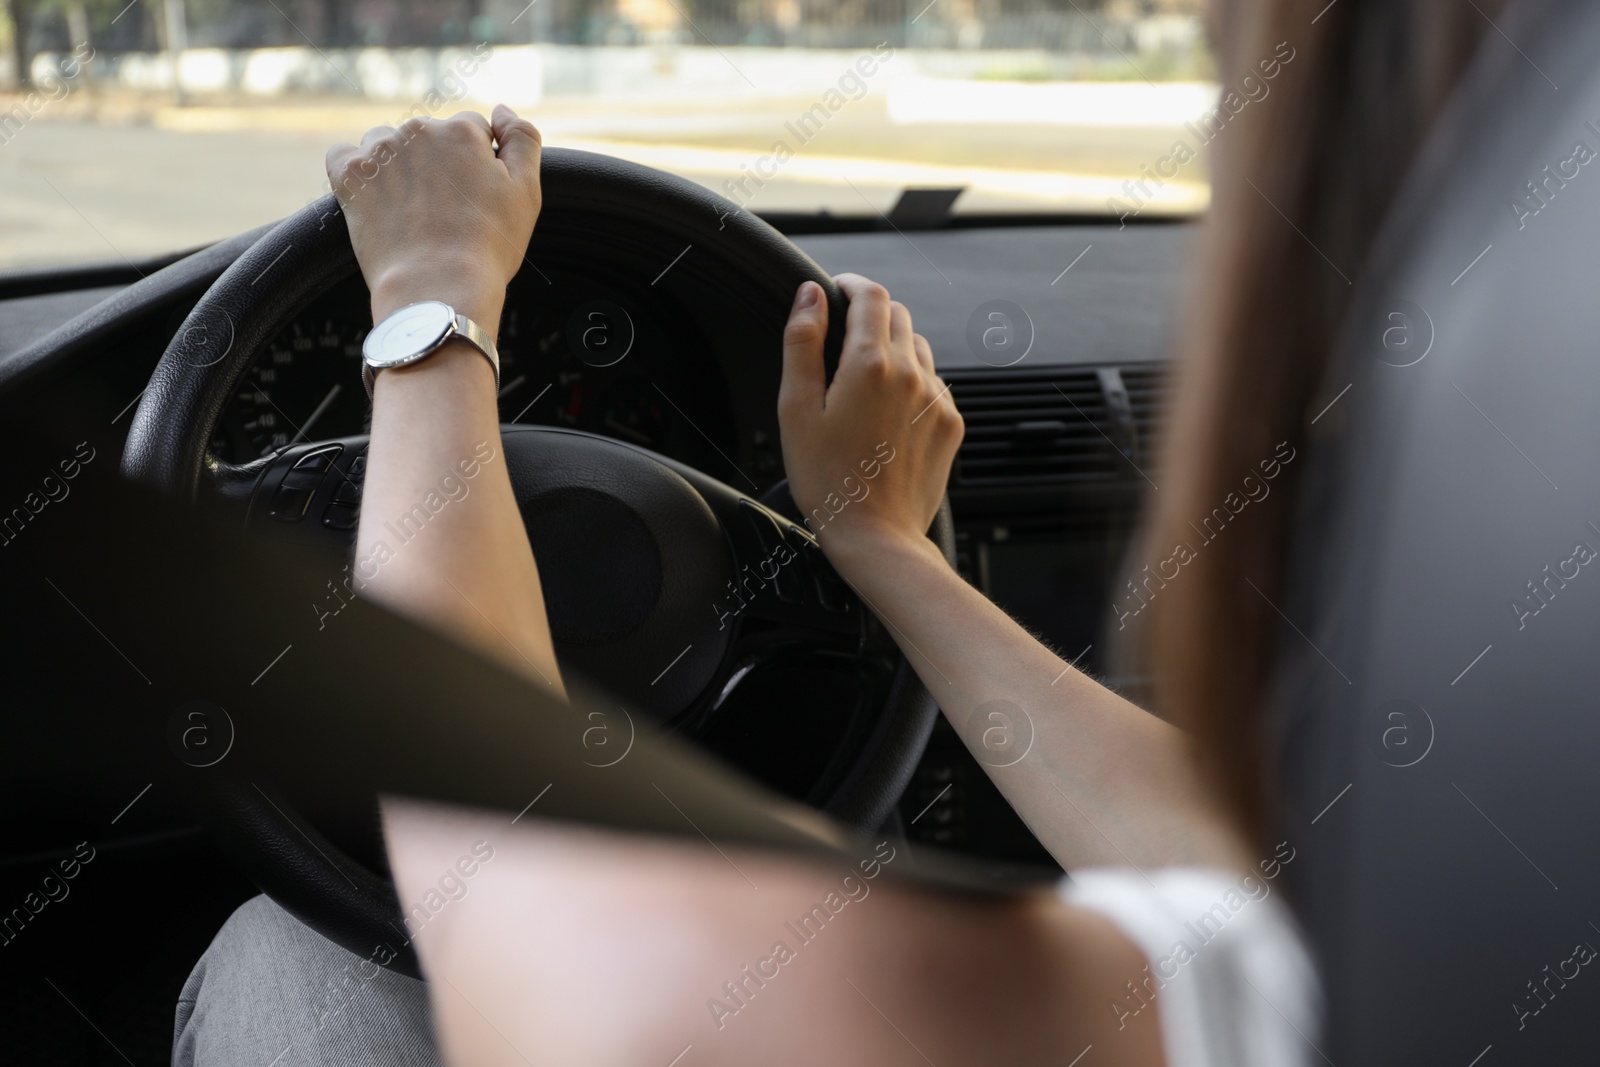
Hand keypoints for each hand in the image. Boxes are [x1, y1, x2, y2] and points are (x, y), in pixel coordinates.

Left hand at [325, 104, 541, 329]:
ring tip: (410, 209)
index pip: (471, 130)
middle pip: (429, 136)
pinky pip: (344, 157)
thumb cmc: (488, 246)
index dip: (477, 164)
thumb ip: (523, 139)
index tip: (475, 198)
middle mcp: (419, 130)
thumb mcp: (527, 192)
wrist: (438, 286)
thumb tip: (501, 110)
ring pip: (387, 144)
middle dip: (438, 164)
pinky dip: (357, 172)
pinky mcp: (350, 177)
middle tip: (446, 211)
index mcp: (462, 130)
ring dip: (398, 165)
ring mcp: (380, 152)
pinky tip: (374, 198)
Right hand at [777, 273, 962, 571]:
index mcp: (870, 364)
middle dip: (870, 316)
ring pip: (918, 347)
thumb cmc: (827, 479)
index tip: (836, 291)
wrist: (876, 536)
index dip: (850, 285)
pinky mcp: (951, 423)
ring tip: (863, 385)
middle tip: (842, 341)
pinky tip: (886, 415)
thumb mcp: (796, 409)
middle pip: (897, 315)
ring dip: (893, 349)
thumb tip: (811, 294)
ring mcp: (936, 399)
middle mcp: (912, 373)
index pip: (870, 295)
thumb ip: (802, 342)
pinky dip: (912, 383)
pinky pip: (933, 384)